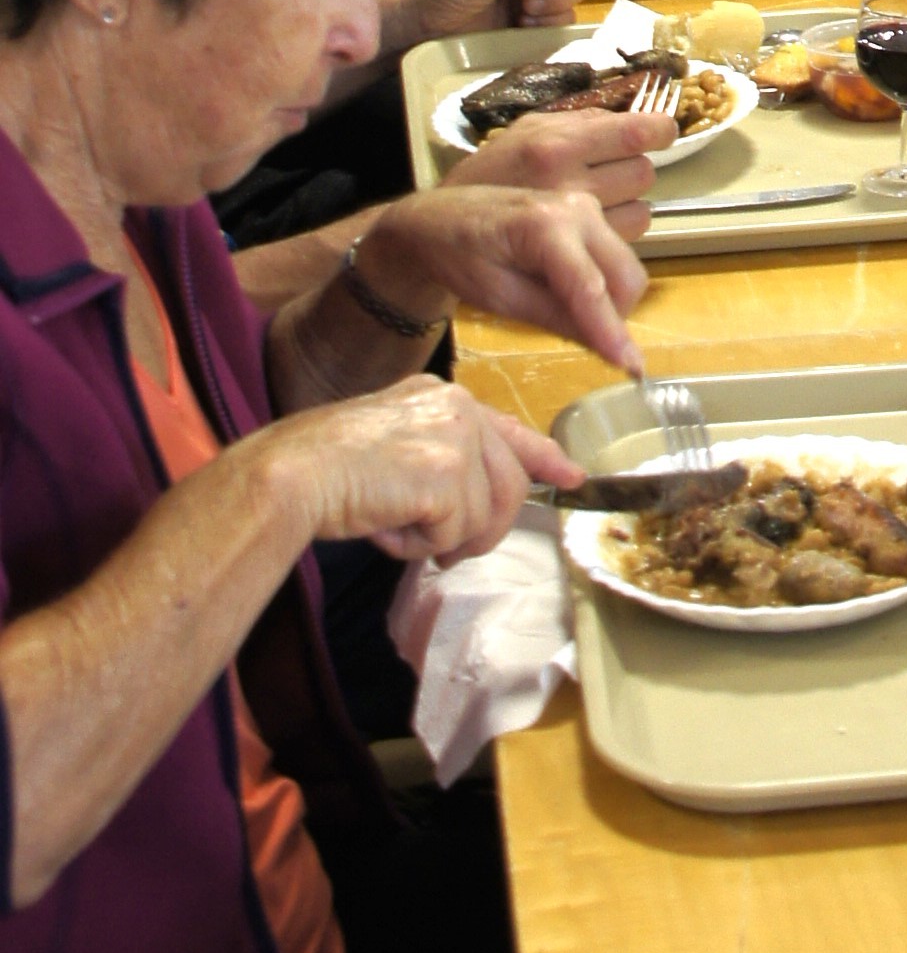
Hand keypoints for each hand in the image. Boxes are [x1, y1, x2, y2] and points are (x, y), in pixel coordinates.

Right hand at [264, 374, 581, 564]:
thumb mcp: (394, 450)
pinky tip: (385, 528)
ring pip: (485, 515)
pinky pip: (455, 533)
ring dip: (443, 540)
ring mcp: (456, 437)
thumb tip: (478, 510)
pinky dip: (419, 546)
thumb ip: (441, 462)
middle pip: (509, 485)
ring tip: (398, 530)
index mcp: (442, 398)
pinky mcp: (447, 474)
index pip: (509, 430)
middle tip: (445, 554)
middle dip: (483, 530)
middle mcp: (458, 408)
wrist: (291, 474)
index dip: (543, 457)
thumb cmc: (324, 470)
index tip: (570, 475)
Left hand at [359, 184, 650, 375]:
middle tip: (583, 340)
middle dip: (615, 317)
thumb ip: (556, 318)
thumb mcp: (499, 298)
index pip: (591, 288)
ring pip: (627, 269)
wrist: (439, 219)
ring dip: (610, 301)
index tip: (632, 367)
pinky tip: (565, 290)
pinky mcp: (590, 213)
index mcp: (547, 226)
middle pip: (626, 277)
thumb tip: (607, 349)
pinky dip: (603, 285)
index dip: (612, 331)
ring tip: (562, 309)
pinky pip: (614, 258)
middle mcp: (578, 209)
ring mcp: (588, 207)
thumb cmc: (458, 256)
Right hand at [441, 105, 674, 242]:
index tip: (663, 131)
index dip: (659, 130)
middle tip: (612, 172)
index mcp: (556, 144)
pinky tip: (596, 226)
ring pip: (642, 210)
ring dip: (630, 205)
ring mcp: (574, 224)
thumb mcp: (528, 133)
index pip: (635, 131)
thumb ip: (580, 124)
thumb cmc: (492, 174)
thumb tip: (635, 117)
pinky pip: (627, 238)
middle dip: (635, 170)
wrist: (441, 227)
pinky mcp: (578, 255)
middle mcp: (568, 182)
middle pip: (643, 172)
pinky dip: (620, 233)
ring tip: (600, 203)